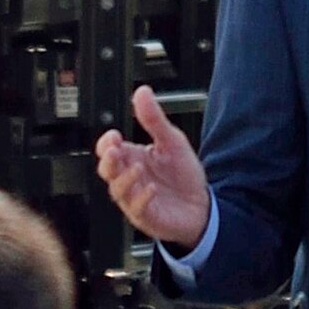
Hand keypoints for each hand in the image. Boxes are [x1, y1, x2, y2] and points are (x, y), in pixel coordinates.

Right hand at [95, 86, 212, 250]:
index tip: (114, 135)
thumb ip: (154, 119)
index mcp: (132, 158)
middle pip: (107, 170)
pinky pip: (137, 209)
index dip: (107, 143)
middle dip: (108, 160)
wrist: (202, 206)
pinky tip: (152, 188)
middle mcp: (130, 178)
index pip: (108, 149)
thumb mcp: (173, 141)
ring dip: (125, 178)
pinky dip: (142, 198)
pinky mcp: (146, 216)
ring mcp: (135, 198)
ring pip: (118, 190)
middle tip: (114, 150)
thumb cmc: (183, 176)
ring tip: (138, 168)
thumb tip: (142, 92)